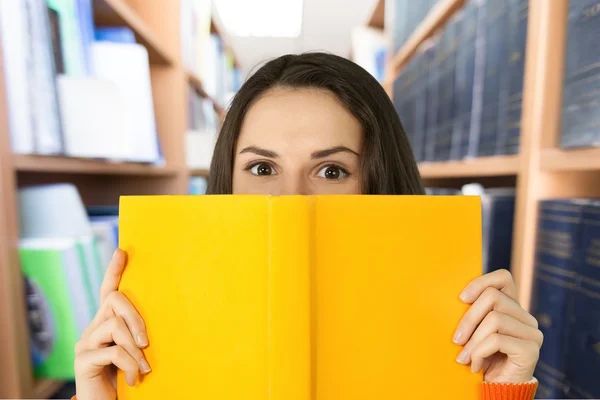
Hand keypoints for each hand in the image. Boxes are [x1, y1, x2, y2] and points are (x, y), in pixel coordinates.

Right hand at [74, 249, 150, 399]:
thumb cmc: (126, 377)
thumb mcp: (136, 352)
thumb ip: (139, 335)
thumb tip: (164, 316)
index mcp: (106, 324)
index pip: (108, 291)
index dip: (114, 271)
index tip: (122, 251)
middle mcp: (93, 329)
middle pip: (114, 301)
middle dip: (136, 318)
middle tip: (147, 342)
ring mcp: (85, 344)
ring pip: (115, 326)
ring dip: (135, 348)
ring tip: (144, 368)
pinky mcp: (82, 361)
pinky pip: (113, 352)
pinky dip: (130, 365)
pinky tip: (135, 378)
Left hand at [453, 269, 541, 382]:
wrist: (496, 390)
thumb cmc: (479, 359)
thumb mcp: (473, 331)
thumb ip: (472, 312)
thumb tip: (456, 297)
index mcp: (513, 308)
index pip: (503, 278)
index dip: (481, 282)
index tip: (461, 299)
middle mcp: (526, 318)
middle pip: (493, 297)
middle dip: (468, 319)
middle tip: (456, 340)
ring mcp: (532, 334)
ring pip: (494, 319)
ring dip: (472, 341)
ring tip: (464, 357)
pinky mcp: (531, 350)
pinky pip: (497, 340)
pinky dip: (479, 353)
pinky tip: (475, 366)